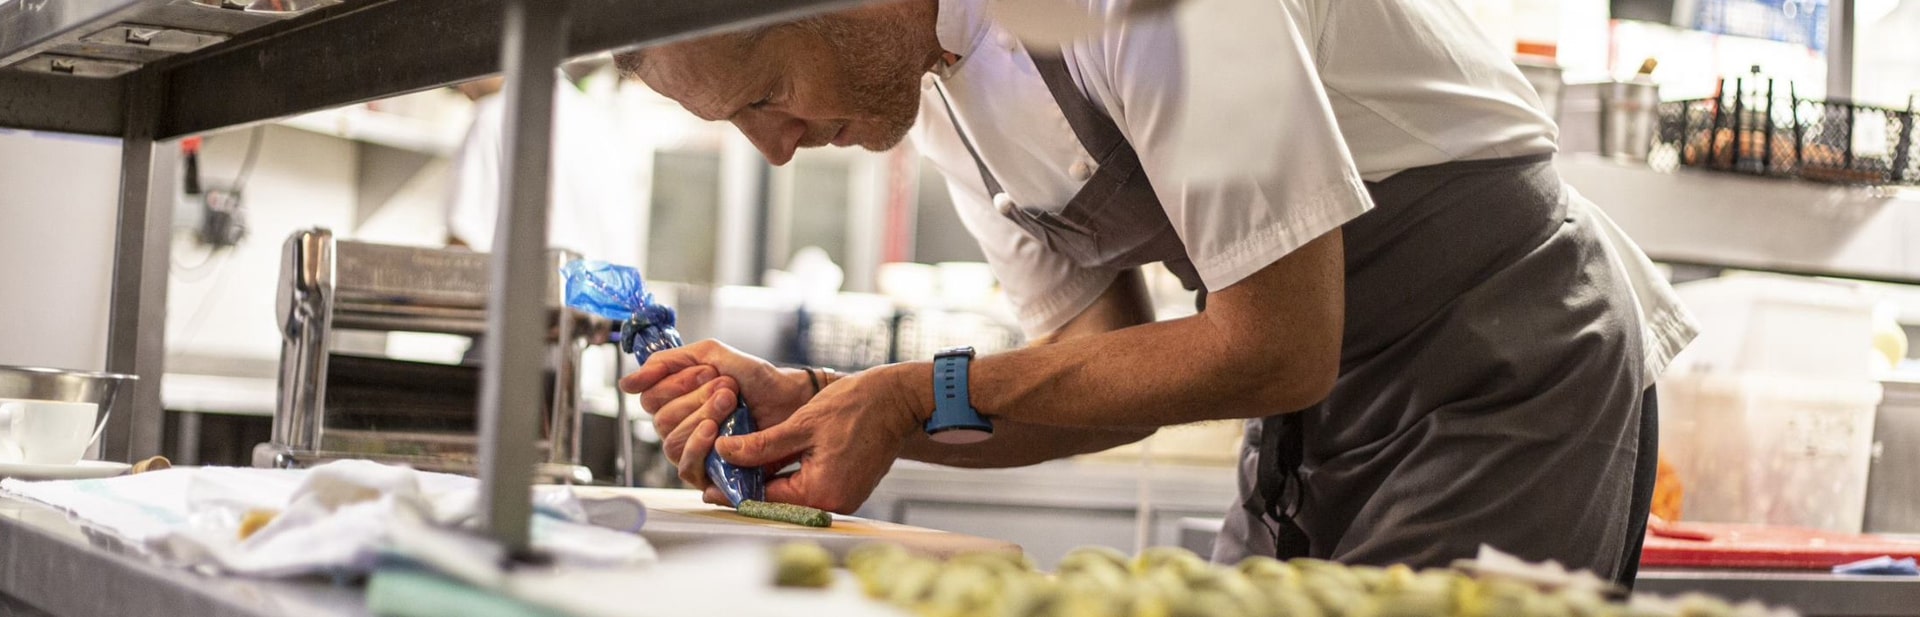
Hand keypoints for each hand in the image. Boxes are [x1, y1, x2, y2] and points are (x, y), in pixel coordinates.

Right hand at [619, 340, 813, 487]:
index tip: (708, 372)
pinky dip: (697, 446)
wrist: (791, 401)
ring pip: (671, 441)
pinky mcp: (707, 474)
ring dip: (700, 417)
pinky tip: (713, 431)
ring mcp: (692, 451)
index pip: (649, 396)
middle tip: (727, 389)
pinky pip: (685, 467)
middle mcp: (679, 426)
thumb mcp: (713, 356)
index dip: (675, 383)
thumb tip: (626, 383)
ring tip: (730, 403)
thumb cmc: (756, 380)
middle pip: (660, 419)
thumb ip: (670, 361)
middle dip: (694, 399)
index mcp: (675, 399)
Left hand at [700, 363, 932, 512]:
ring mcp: (843, 498)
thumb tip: (725, 451)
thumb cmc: (857, 406)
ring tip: (740, 462)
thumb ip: (761, 444)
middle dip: (750, 485)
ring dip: (769, 480)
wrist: (897, 399)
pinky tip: (770, 459)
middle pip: (779, 501)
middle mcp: (833, 502)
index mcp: (821, 491)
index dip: (734, 491)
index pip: (766, 500)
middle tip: (720, 470)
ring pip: (793, 495)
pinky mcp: (848, 488)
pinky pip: (810, 487)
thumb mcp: (801, 423)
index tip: (709, 487)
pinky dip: (790, 477)